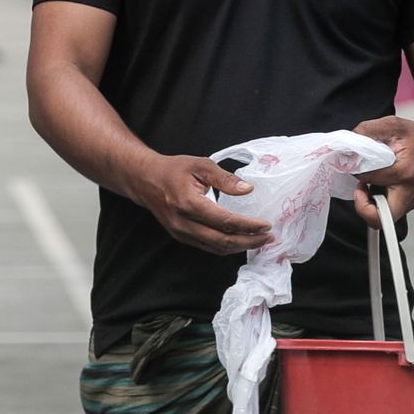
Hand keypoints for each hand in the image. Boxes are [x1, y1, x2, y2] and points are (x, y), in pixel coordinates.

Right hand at [131, 154, 272, 255]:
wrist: (145, 181)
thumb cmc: (173, 170)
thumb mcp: (201, 165)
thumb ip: (225, 178)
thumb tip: (248, 189)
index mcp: (189, 204)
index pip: (225, 221)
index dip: (248, 226)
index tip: (266, 224)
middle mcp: (184, 224)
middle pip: (223, 241)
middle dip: (249, 241)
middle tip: (269, 237)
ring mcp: (182, 234)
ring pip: (216, 248)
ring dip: (240, 247)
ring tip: (260, 240)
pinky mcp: (182, 237)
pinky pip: (209, 247)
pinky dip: (227, 246)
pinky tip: (241, 241)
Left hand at [352, 115, 413, 227]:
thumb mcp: (392, 125)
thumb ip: (367, 131)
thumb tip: (347, 146)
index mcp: (406, 172)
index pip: (368, 178)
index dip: (355, 171)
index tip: (354, 164)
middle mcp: (410, 192)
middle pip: (376, 216)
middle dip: (361, 203)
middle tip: (361, 186)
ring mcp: (410, 203)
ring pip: (379, 220)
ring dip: (367, 206)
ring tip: (368, 187)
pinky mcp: (406, 207)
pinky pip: (383, 216)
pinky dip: (373, 205)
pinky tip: (375, 188)